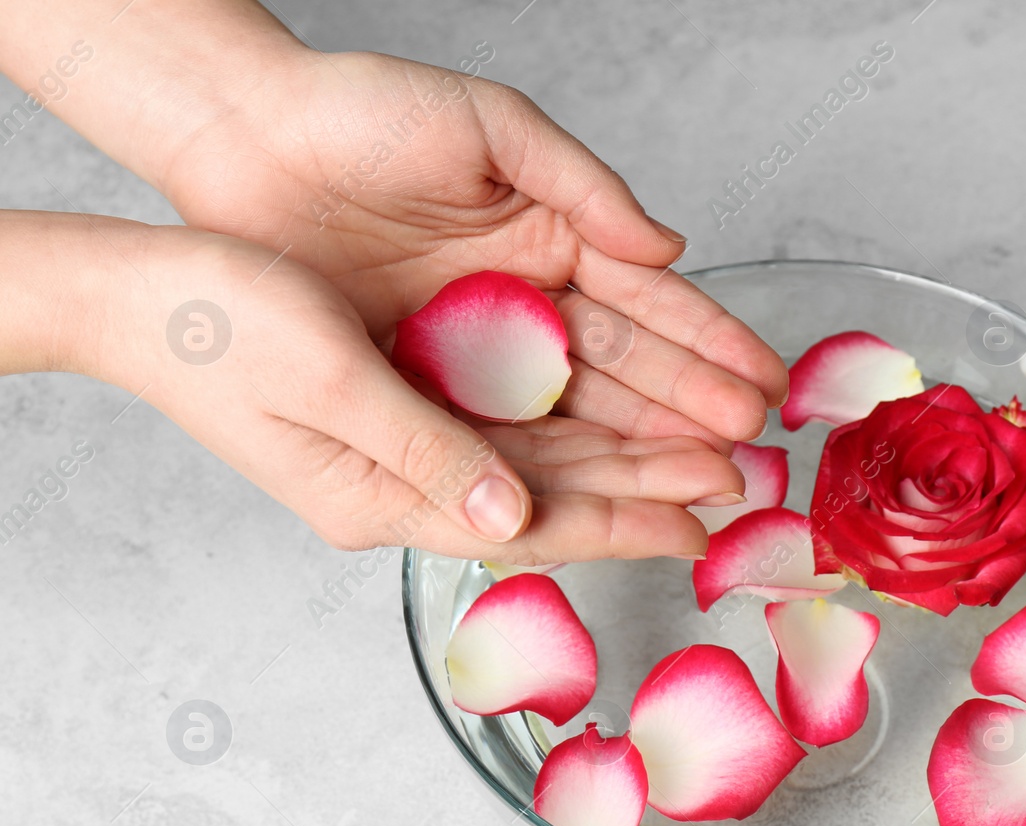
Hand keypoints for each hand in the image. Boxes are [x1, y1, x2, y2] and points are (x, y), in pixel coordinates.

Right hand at [90, 221, 738, 562]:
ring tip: (706, 453)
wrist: (140, 296)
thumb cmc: (213, 330)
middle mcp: (411, 485)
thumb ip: (423, 453)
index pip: (534, 528)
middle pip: (555, 500)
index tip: (698, 529)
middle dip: (647, 491)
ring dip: (627, 456)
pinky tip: (626, 416)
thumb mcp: (324, 385)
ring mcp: (411, 451)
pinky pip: (514, 423)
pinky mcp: (410, 407)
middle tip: (735, 484)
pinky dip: (577, 420)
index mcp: (386, 499)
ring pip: (546, 462)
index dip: (622, 526)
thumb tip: (511, 517)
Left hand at [157, 47, 785, 449]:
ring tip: (700, 483)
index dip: (708, 346)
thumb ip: (583, 185)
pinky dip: (550, 469)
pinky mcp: (420, 390)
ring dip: (638, 452)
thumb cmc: (360, 113)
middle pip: (622, 373)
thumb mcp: (488, 126)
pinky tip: (608, 492)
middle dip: (688, 415)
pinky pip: (496, 438)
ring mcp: (474, 354)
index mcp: (551, 240)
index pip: (648, 304)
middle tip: (745, 458)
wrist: (242, 139)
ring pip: (571, 415)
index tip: (763, 386)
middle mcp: (523, 306)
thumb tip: (670, 248)